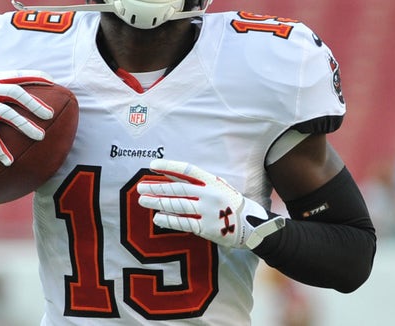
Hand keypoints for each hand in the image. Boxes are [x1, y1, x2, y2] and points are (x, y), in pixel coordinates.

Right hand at [0, 70, 53, 164]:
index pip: (18, 74)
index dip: (36, 76)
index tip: (53, 81)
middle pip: (19, 93)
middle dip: (37, 103)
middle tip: (51, 115)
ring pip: (10, 115)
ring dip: (27, 126)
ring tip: (40, 137)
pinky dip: (0, 149)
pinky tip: (9, 161)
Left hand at [136, 159, 284, 248]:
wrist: (253, 226)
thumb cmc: (232, 205)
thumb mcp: (220, 188)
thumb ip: (199, 184)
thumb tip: (172, 178)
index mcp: (213, 181)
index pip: (187, 170)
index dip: (169, 167)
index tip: (152, 165)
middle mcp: (210, 194)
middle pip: (178, 189)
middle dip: (157, 187)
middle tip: (140, 187)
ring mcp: (208, 212)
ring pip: (178, 205)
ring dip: (158, 202)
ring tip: (143, 200)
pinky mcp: (207, 228)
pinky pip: (184, 223)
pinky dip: (169, 220)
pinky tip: (157, 217)